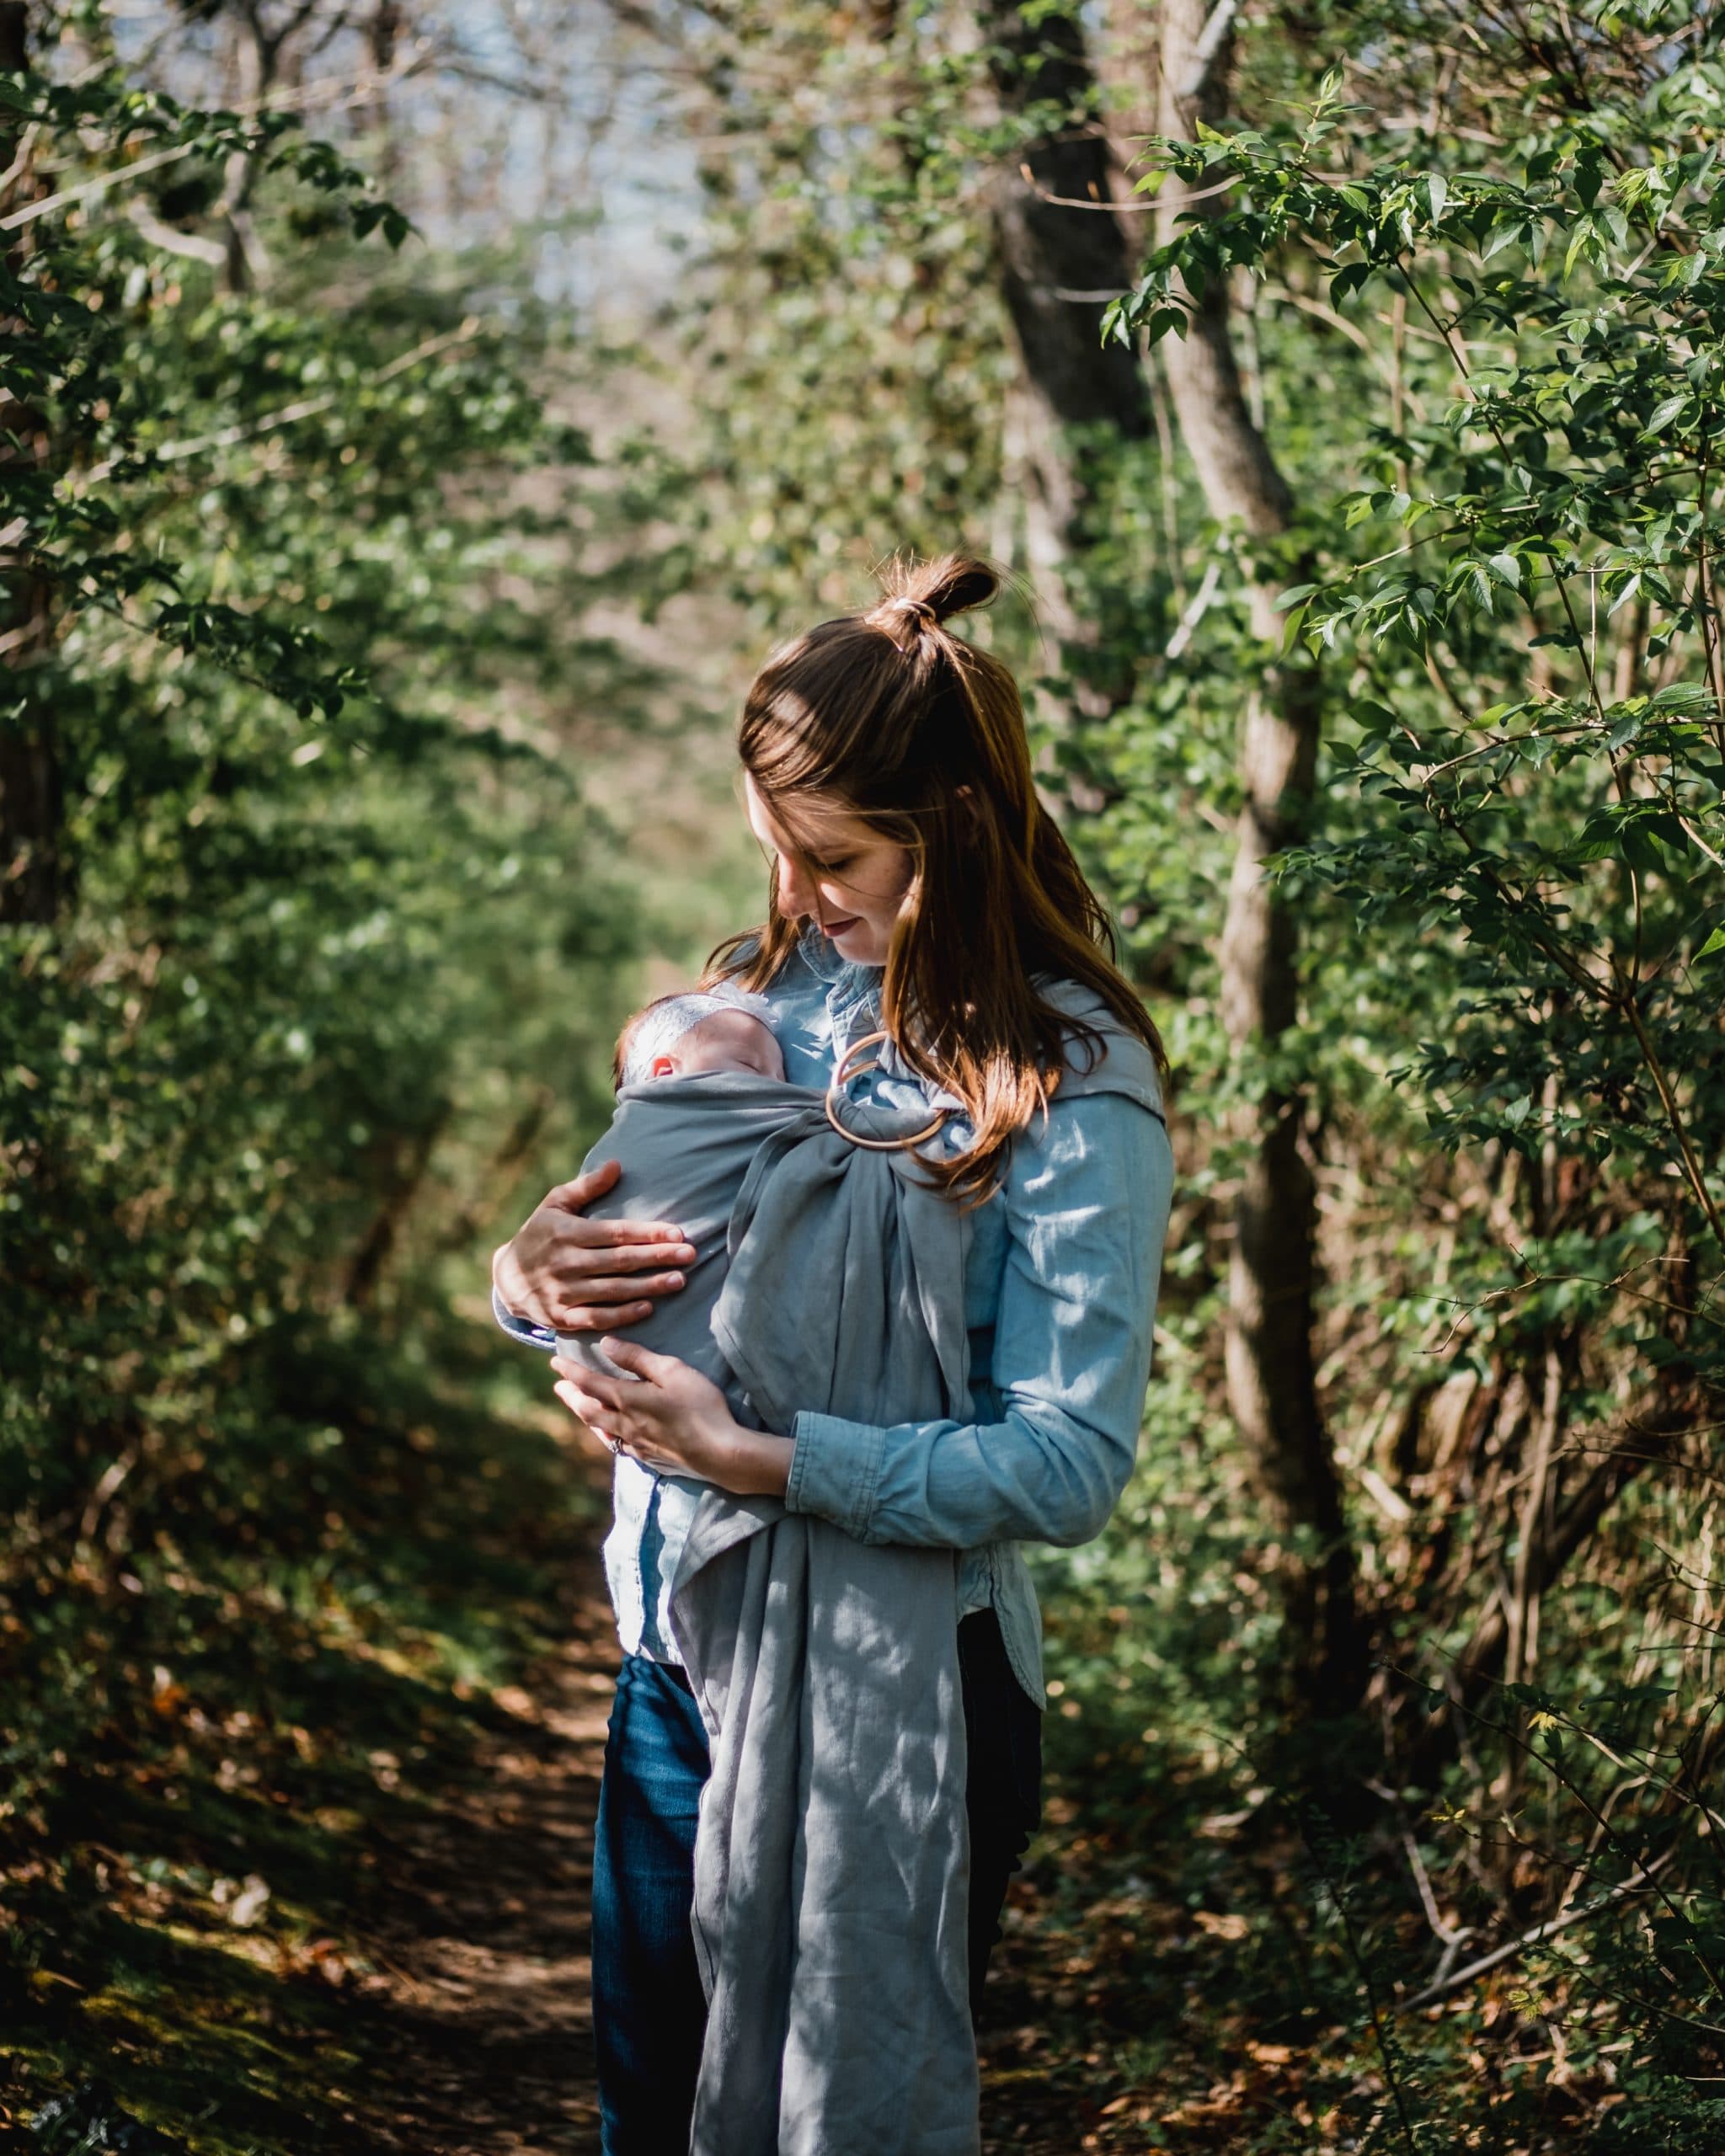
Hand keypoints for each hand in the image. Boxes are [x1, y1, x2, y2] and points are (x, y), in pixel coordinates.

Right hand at [492, 1159, 697, 1331]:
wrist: (506, 1278)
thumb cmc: (539, 1233)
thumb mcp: (555, 1204)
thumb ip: (587, 1186)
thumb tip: (617, 1164)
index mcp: (566, 1233)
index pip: (615, 1233)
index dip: (648, 1233)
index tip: (678, 1233)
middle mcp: (565, 1263)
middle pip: (620, 1261)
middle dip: (657, 1257)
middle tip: (690, 1255)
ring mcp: (563, 1293)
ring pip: (613, 1291)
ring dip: (648, 1286)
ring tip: (679, 1281)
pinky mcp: (561, 1317)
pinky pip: (597, 1318)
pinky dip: (622, 1315)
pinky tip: (648, 1307)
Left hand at [551, 1338, 793, 1497]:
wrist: (719, 1453)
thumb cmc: (699, 1406)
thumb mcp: (672, 1371)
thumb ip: (638, 1358)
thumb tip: (606, 1344)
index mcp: (628, 1399)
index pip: (590, 1383)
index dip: (571, 1371)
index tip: (555, 1362)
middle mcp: (625, 1424)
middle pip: (588, 1409)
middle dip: (571, 1396)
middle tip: (558, 1386)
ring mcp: (636, 1444)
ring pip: (600, 1429)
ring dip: (585, 1415)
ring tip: (577, 1407)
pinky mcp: (649, 1458)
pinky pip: (617, 1445)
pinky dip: (606, 1435)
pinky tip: (610, 1435)